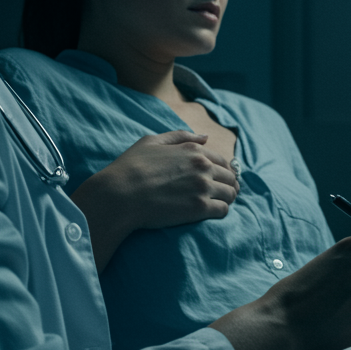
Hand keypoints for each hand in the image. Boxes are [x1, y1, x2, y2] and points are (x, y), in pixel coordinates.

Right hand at [71, 131, 238, 270]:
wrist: (120, 194)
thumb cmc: (131, 167)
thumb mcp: (152, 141)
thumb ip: (181, 136)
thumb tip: (205, 137)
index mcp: (193, 150)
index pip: (222, 160)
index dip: (222, 170)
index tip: (219, 179)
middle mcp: (203, 166)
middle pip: (230, 177)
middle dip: (228, 184)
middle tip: (221, 193)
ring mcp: (202, 187)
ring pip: (230, 194)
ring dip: (227, 198)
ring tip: (218, 204)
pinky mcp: (199, 208)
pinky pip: (223, 210)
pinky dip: (221, 211)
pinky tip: (211, 213)